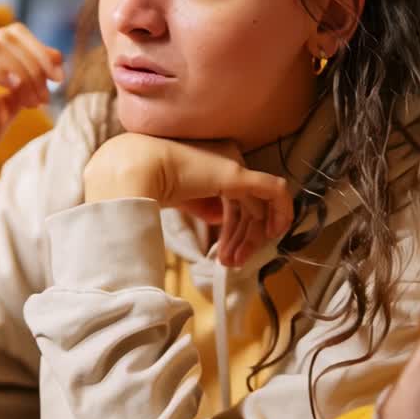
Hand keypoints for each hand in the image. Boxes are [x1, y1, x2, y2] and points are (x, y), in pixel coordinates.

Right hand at [0, 23, 62, 186]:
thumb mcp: (7, 105)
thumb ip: (26, 79)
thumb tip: (56, 56)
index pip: (9, 34)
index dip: (39, 51)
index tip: (59, 78)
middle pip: (2, 38)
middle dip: (33, 65)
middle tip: (46, 97)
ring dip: (20, 72)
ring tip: (33, 101)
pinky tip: (13, 88)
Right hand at [83, 134, 293, 266]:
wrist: (137, 170)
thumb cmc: (149, 181)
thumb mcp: (181, 196)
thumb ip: (202, 204)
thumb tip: (218, 218)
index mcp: (212, 160)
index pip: (234, 197)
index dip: (233, 228)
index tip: (224, 253)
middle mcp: (227, 157)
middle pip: (247, 204)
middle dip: (241, 237)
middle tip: (231, 261)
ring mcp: (234, 164)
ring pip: (257, 205)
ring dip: (249, 237)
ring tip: (234, 260)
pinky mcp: (240, 174)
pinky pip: (275, 191)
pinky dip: (282, 211)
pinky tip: (275, 232)